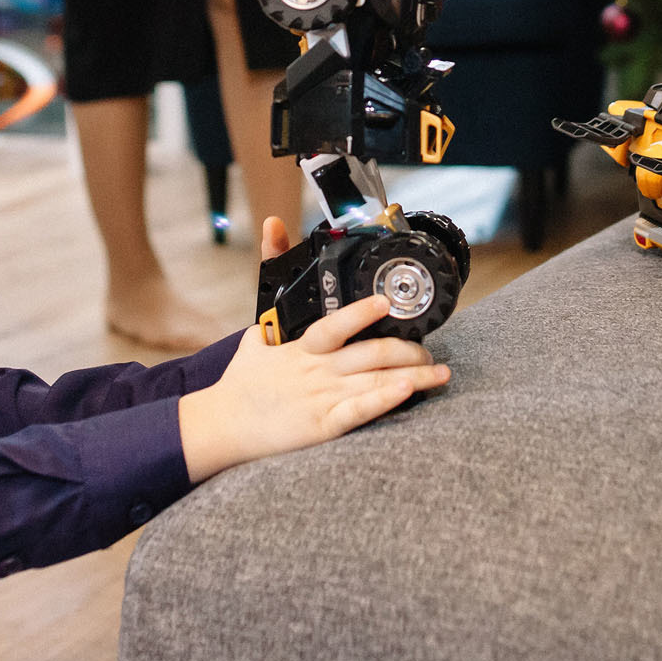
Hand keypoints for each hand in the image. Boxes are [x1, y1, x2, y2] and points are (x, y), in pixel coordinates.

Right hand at [178, 224, 449, 482]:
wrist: (221, 426)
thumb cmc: (241, 383)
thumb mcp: (253, 334)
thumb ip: (272, 298)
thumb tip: (273, 233)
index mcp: (302, 349)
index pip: (337, 324)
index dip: (363, 312)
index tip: (388, 302)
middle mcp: (316, 370)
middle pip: (371, 354)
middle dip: (409, 352)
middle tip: (430, 350)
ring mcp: (320, 399)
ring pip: (375, 382)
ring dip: (413, 376)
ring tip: (440, 373)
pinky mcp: (321, 427)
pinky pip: (359, 412)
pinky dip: (384, 401)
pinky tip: (407, 392)